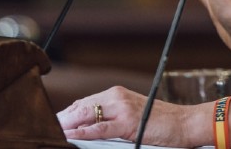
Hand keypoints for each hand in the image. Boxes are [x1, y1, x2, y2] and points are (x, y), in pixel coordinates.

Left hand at [56, 86, 186, 144]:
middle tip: (45, 129)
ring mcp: (123, 108)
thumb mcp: (133, 114)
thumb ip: (111, 117)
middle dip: (62, 119)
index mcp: (117, 93)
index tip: (52, 123)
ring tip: (52, 133)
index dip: (66, 114)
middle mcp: (117, 96)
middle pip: (81, 107)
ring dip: (68, 125)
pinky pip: (100, 129)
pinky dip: (83, 132)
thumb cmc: (161, 122)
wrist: (185, 122)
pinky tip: (72, 135)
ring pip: (87, 116)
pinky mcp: (129, 123)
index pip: (83, 103)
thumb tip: (87, 126)